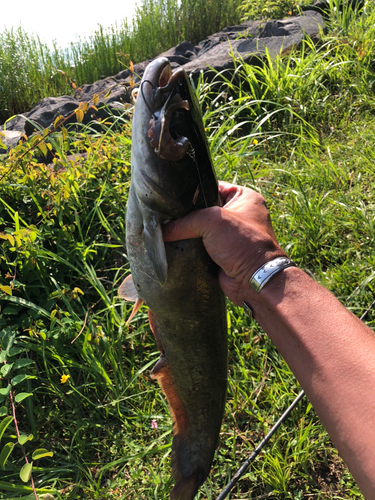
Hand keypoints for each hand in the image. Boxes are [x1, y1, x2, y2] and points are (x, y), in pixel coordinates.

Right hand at [163, 181, 285, 304]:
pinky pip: (200, 247)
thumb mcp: (212, 221)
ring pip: (200, 231)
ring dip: (187, 234)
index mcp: (244, 198)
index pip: (211, 187)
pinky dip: (189, 248)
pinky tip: (173, 246)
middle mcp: (238, 215)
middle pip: (203, 210)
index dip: (192, 192)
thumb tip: (162, 230)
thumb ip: (184, 221)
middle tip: (164, 216)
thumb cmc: (242, 243)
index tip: (171, 197)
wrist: (254, 280)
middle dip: (186, 216)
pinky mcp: (222, 254)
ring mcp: (230, 236)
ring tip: (165, 231)